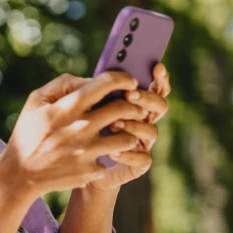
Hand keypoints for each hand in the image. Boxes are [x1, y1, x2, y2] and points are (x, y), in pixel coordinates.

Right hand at [0, 70, 153, 206]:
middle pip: (124, 109)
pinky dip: (108, 157)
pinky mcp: (90, 171)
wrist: (19, 174)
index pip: (106, 84)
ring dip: (128, 134)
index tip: (130, 82)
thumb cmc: (28, 132)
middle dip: (134, 106)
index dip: (123, 78)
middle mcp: (81, 127)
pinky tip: (100, 156)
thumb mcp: (36, 101)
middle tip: (133, 108)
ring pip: (127, 138)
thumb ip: (63, 84)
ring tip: (121, 133)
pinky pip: (112, 160)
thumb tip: (91, 80)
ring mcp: (87, 151)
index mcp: (68, 107)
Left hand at [86, 63, 171, 190]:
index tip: (156, 67)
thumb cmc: (75, 130)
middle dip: (147, 98)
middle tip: (129, 94)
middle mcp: (142, 121)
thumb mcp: (76, 107)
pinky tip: (111, 152)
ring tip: (114, 124)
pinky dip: (128, 154)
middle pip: (159, 106)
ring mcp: (142, 143)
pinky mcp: (137, 165)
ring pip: (152, 131)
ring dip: (135, 125)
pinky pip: (143, 159)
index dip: (159, 77)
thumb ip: (85, 90)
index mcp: (133, 103)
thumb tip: (92, 79)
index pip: (155, 88)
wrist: (73, 165)